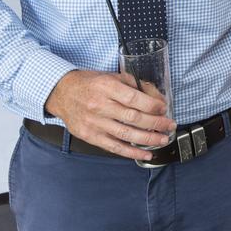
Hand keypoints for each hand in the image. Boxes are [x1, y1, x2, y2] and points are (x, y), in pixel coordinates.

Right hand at [44, 69, 175, 160]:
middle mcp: (99, 106)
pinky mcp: (89, 136)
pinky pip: (114, 147)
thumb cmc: (89, 84)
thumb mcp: (112, 76)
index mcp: (106, 87)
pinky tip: (145, 153)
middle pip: (133, 117)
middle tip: (169, 125)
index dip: (152, 105)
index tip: (163, 108)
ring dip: (148, 139)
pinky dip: (131, 152)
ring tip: (163, 140)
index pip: (134, 99)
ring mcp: (93, 123)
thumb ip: (135, 85)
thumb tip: (157, 98)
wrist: (61, 93)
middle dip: (155, 123)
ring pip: (125, 134)